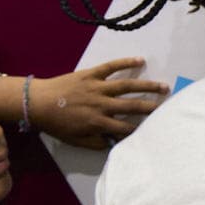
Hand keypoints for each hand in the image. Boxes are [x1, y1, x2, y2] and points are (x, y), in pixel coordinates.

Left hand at [28, 58, 166, 148]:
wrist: (36, 103)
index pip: (125, 127)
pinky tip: (140, 60)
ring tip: (164, 86)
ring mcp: (97, 87)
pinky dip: (126, 62)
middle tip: (169, 106)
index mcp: (97, 122)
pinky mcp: (91, 74)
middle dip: (152, 107)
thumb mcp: (75, 140)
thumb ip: (96, 143)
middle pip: (132, 106)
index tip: (153, 129)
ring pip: (127, 86)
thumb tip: (115, 143)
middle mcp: (101, 104)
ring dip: (147, 86)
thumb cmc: (56, 124)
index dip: (140, 129)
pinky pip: (111, 67)